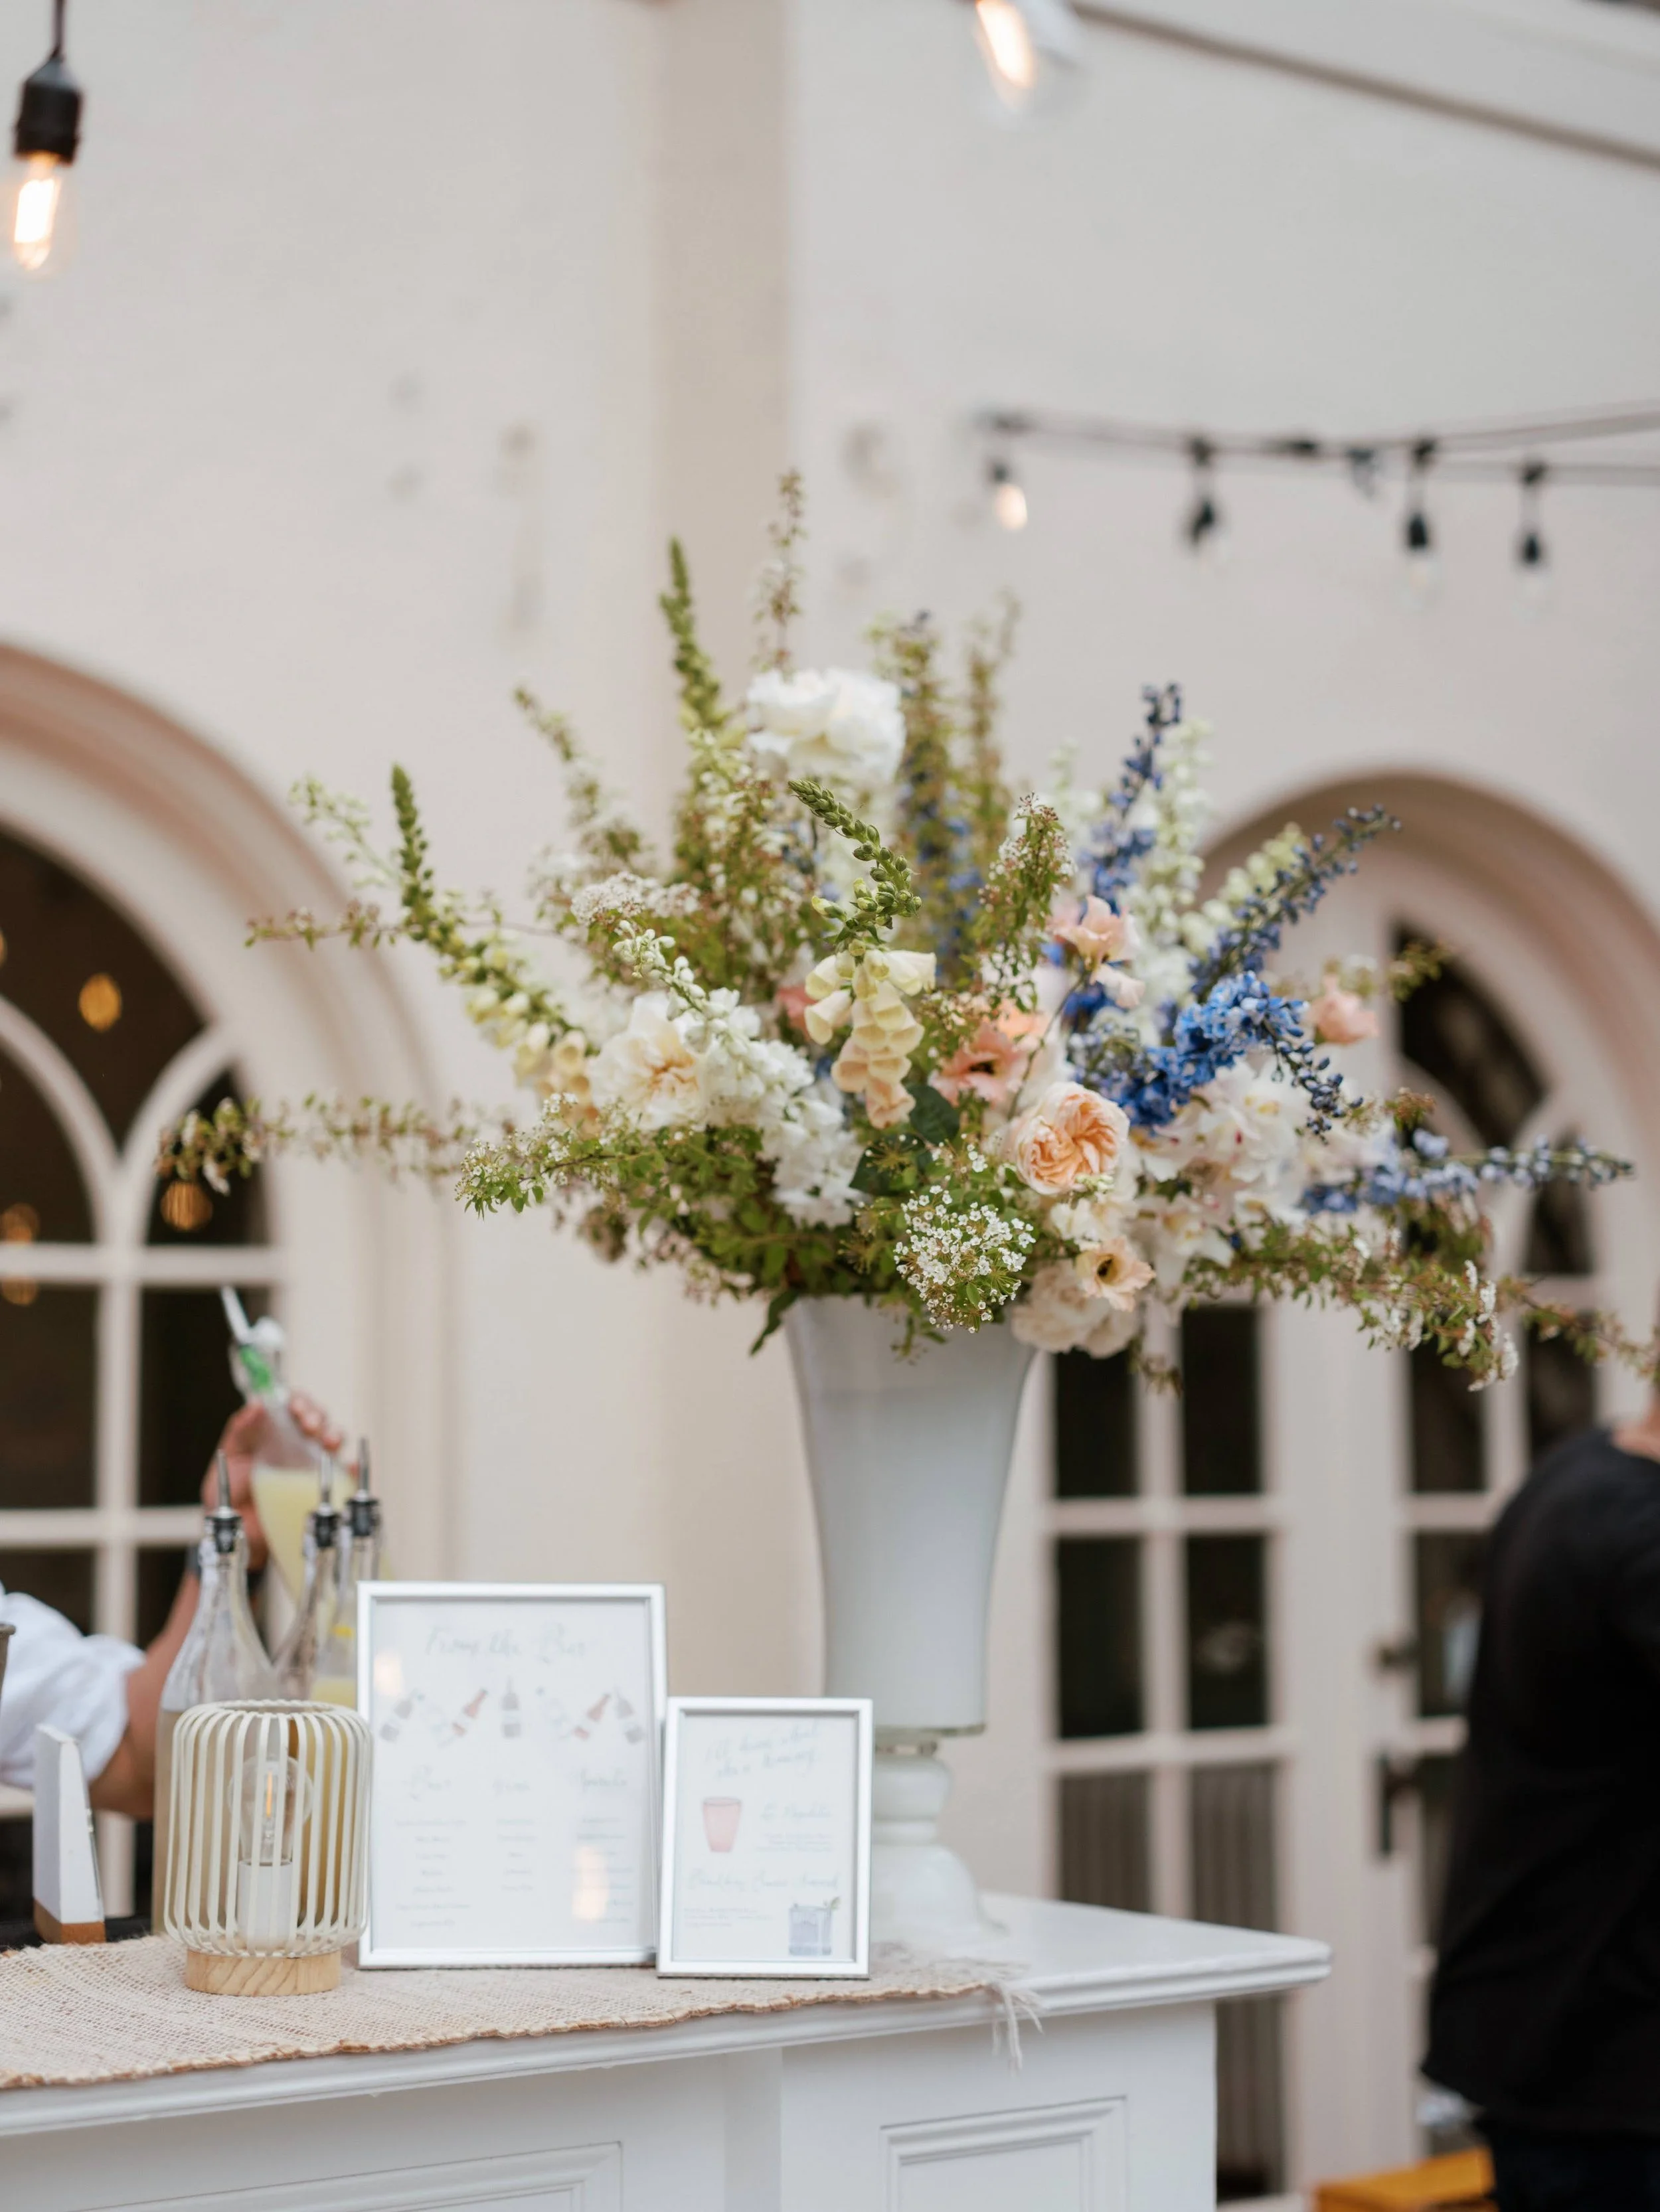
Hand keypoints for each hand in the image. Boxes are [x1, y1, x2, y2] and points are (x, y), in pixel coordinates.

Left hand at [200, 1395, 344, 1569]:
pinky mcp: (321, 1486)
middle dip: (318, 1416)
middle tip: (310, 1425)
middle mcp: (297, 1443)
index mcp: (275, 1430)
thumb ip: (241, 1430)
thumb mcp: (230, 1456)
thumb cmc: (231, 1493)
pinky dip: (352, 1468)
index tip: (296, 1408)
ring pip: (334, 1439)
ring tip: (328, 1442)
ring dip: (335, 1435)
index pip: (294, 1404)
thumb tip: (257, 1404)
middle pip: (318, 1417)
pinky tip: (351, 1466)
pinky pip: (345, 1474)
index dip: (299, 1401)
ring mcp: (311, 1463)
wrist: (238, 1530)